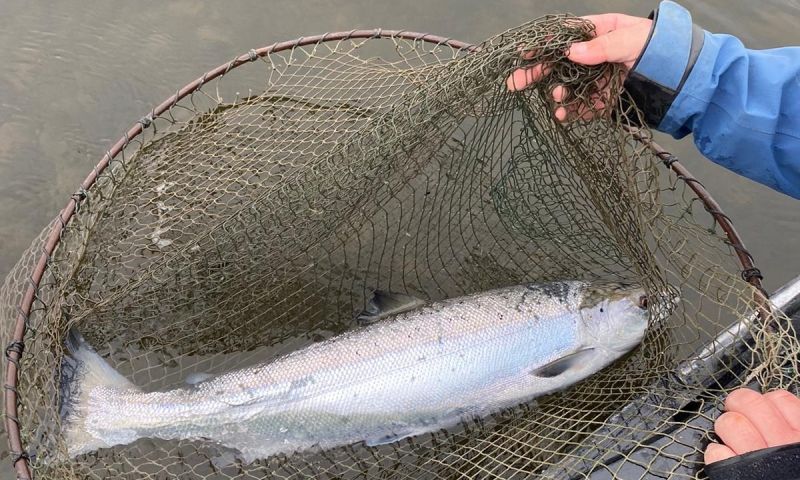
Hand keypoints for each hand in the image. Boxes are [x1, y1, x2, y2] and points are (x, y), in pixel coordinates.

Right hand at [505, 13, 651, 121]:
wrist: (685, 81)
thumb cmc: (662, 50)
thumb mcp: (632, 41)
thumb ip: (602, 47)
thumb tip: (571, 52)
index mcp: (600, 33)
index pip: (565, 36)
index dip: (543, 44)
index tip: (524, 53)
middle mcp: (596, 56)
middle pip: (560, 63)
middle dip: (537, 73)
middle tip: (514, 84)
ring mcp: (598, 78)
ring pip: (569, 87)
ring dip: (558, 95)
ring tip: (557, 101)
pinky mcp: (604, 100)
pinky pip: (583, 106)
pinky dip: (572, 112)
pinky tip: (564, 117)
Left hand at [705, 388, 799, 463]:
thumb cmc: (794, 472)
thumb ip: (792, 427)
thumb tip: (778, 413)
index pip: (780, 398)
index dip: (766, 400)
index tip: (762, 408)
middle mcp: (782, 442)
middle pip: (748, 402)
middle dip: (737, 403)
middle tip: (736, 410)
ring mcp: (757, 456)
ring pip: (730, 422)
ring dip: (725, 426)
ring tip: (729, 435)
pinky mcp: (734, 472)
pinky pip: (716, 451)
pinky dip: (716, 452)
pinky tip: (724, 455)